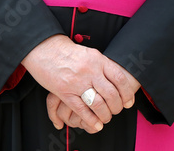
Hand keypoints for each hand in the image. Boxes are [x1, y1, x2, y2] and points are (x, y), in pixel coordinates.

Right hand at [21, 34, 136, 131]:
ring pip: (98, 104)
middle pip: (111, 94)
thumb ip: (102, 65)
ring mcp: (77, 82)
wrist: (45, 48)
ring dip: (105, 115)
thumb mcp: (89, 53)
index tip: (128, 102)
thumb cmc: (67, 51)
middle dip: (117, 107)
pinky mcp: (65, 91)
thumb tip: (117, 80)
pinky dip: (91, 120)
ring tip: (106, 118)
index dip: (127, 93)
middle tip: (117, 110)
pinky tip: (95, 124)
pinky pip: (82, 110)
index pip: (119, 79)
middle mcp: (90, 70)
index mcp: (97, 60)